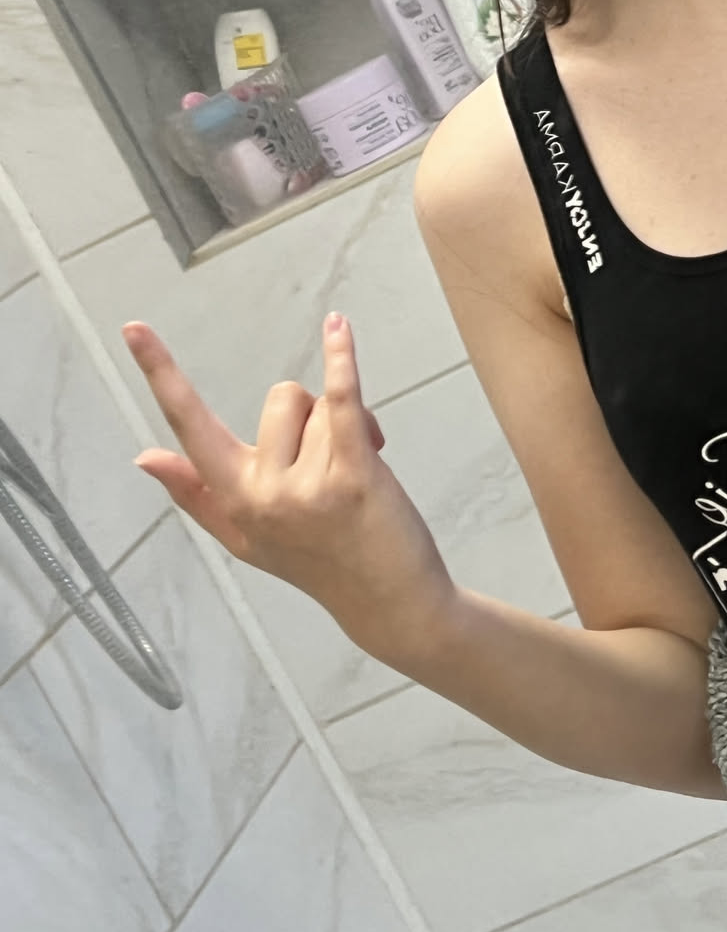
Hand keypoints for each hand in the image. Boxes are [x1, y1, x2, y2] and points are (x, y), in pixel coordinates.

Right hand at [123, 313, 455, 662]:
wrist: (388, 603)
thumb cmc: (317, 562)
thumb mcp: (245, 537)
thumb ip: (195, 493)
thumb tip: (145, 456)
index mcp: (233, 498)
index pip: (189, 425)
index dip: (160, 373)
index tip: (133, 327)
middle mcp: (262, 493)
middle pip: (282, 397)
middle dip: (312, 417)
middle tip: (333, 465)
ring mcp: (306, 487)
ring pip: (321, 404)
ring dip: (347, 425)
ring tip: (360, 469)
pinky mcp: (354, 476)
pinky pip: (342, 402)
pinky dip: (341, 361)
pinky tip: (337, 327)